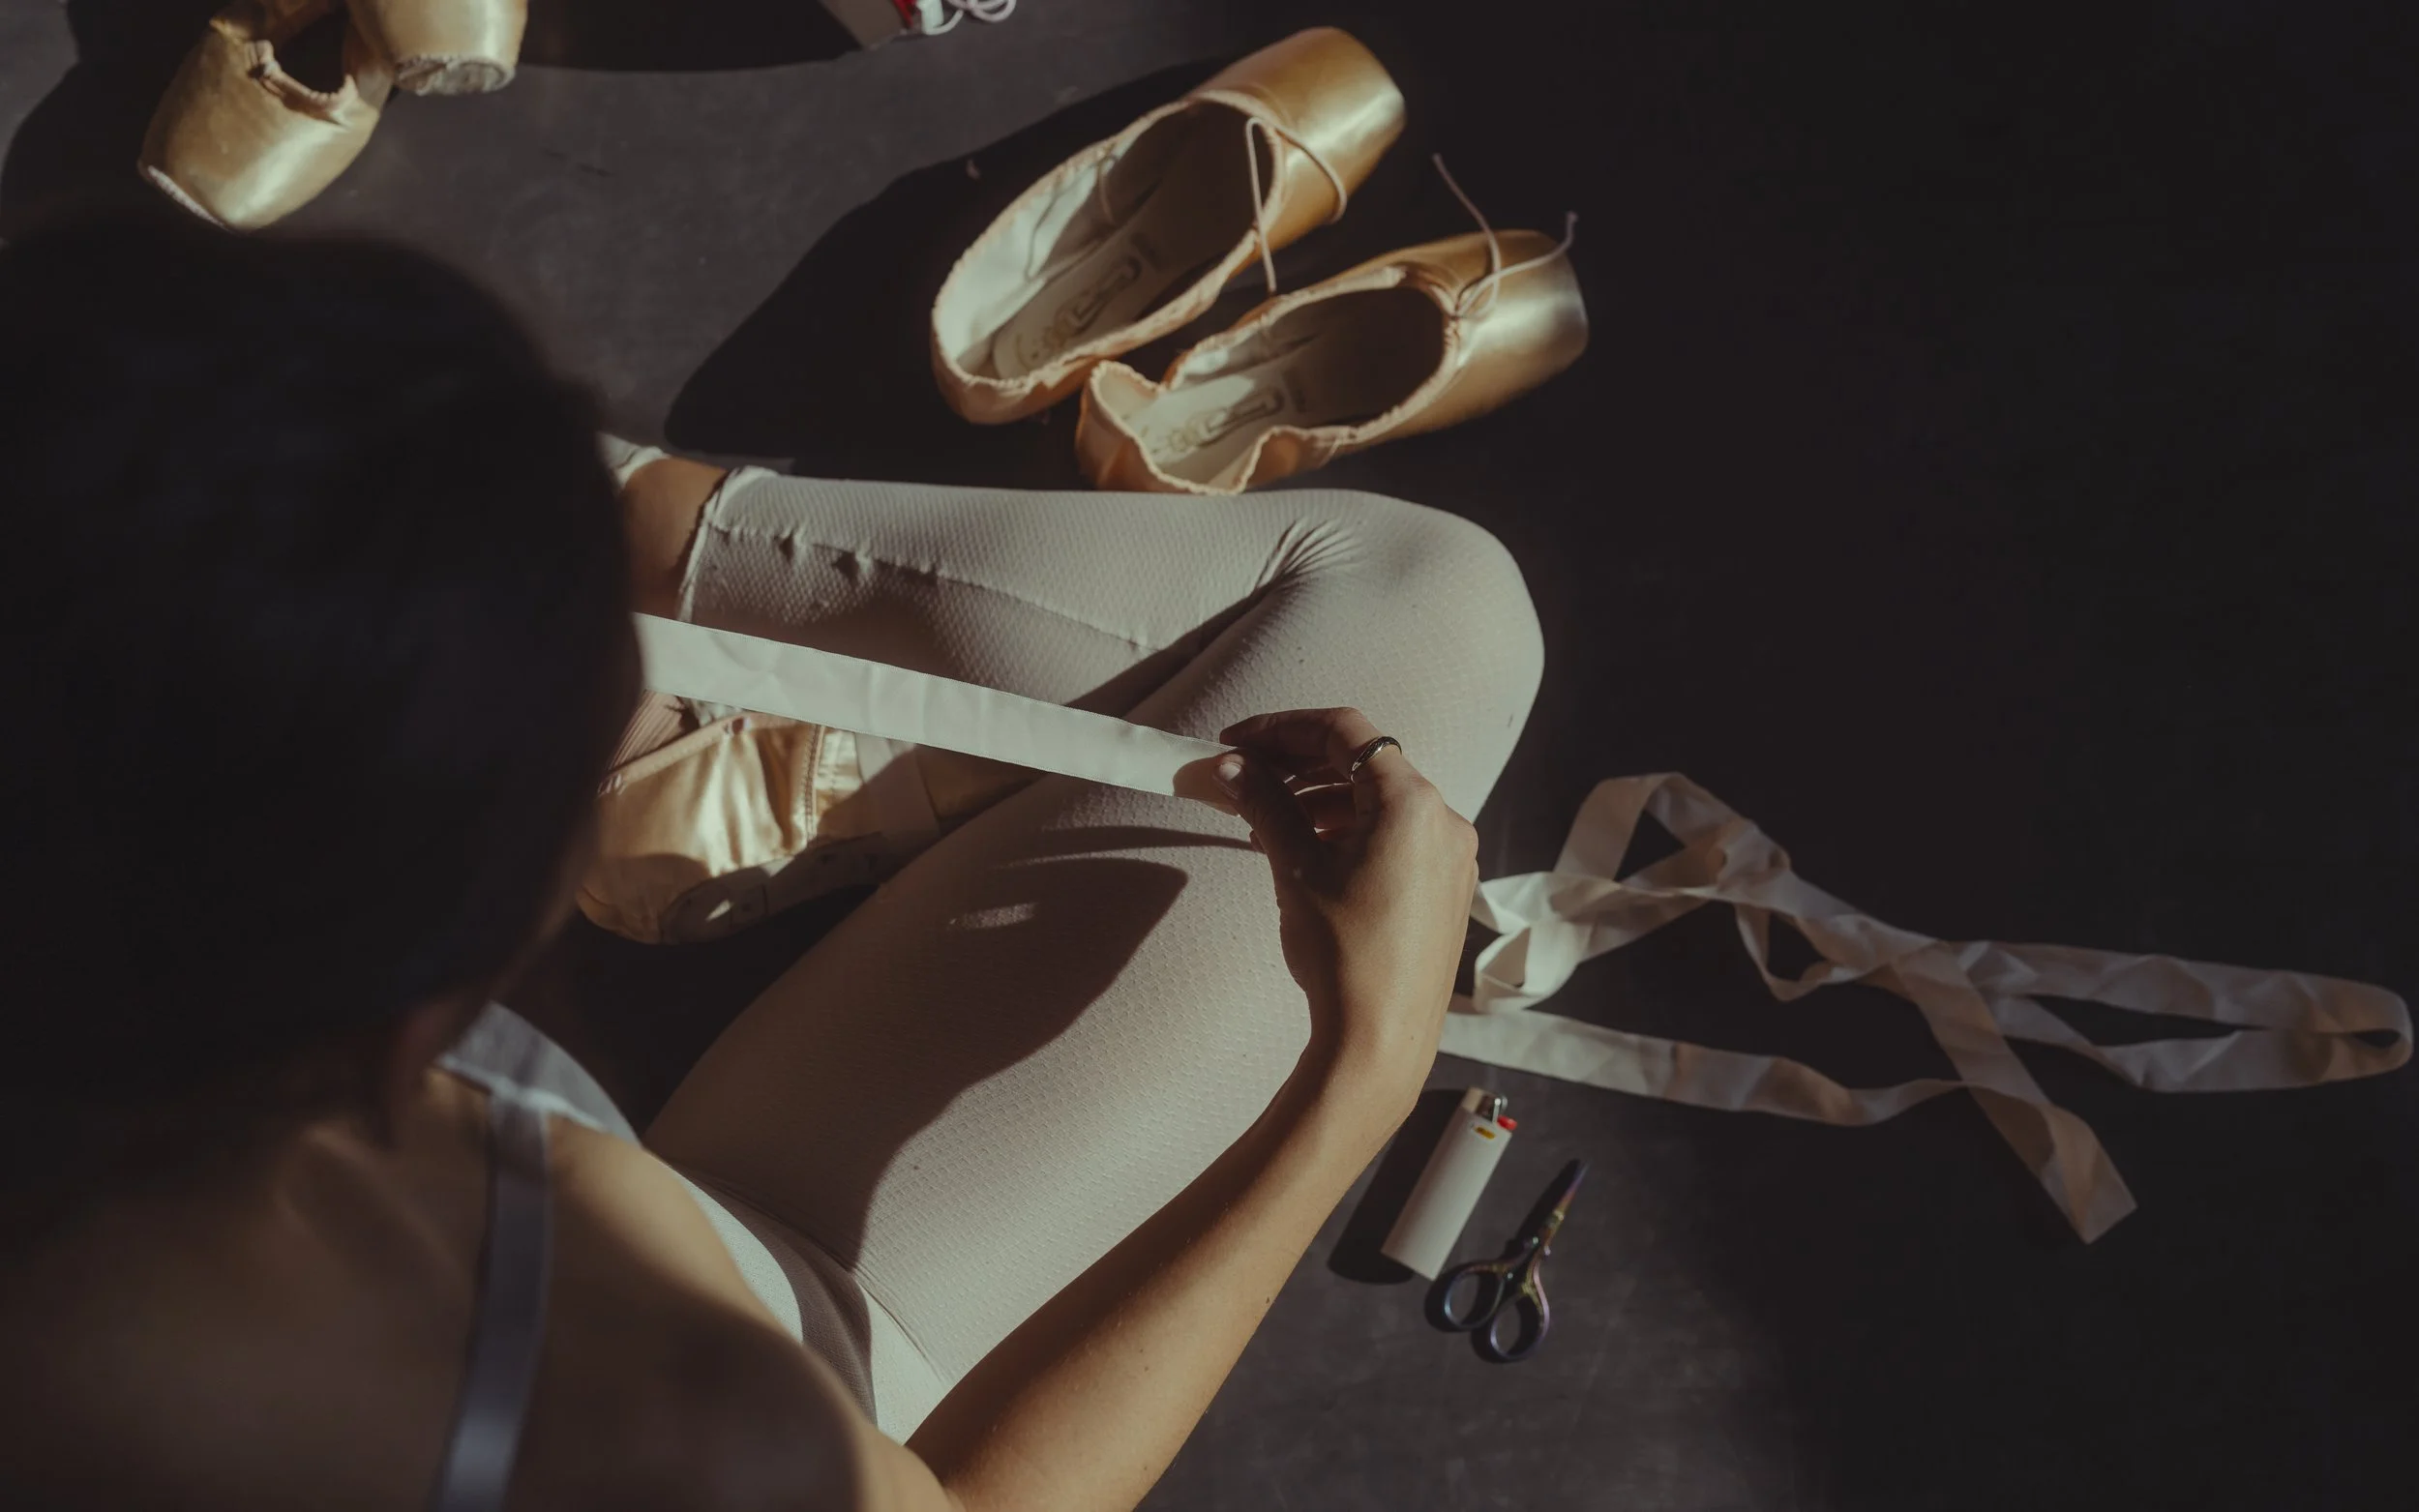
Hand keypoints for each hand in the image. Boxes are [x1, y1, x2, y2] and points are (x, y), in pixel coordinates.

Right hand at [1197, 708, 1478, 1106]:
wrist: (1380, 1039)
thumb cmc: (1342, 953)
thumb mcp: (1294, 868)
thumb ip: (1263, 804)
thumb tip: (1231, 766)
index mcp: (1411, 801)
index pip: (1344, 732)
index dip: (1281, 729)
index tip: (1234, 744)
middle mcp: (1443, 818)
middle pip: (1362, 762)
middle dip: (1296, 764)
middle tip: (1240, 776)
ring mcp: (1449, 854)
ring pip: (1376, 800)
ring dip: (1318, 798)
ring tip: (1262, 820)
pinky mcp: (1444, 886)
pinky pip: (1393, 835)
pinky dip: (1346, 830)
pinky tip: (1303, 851)